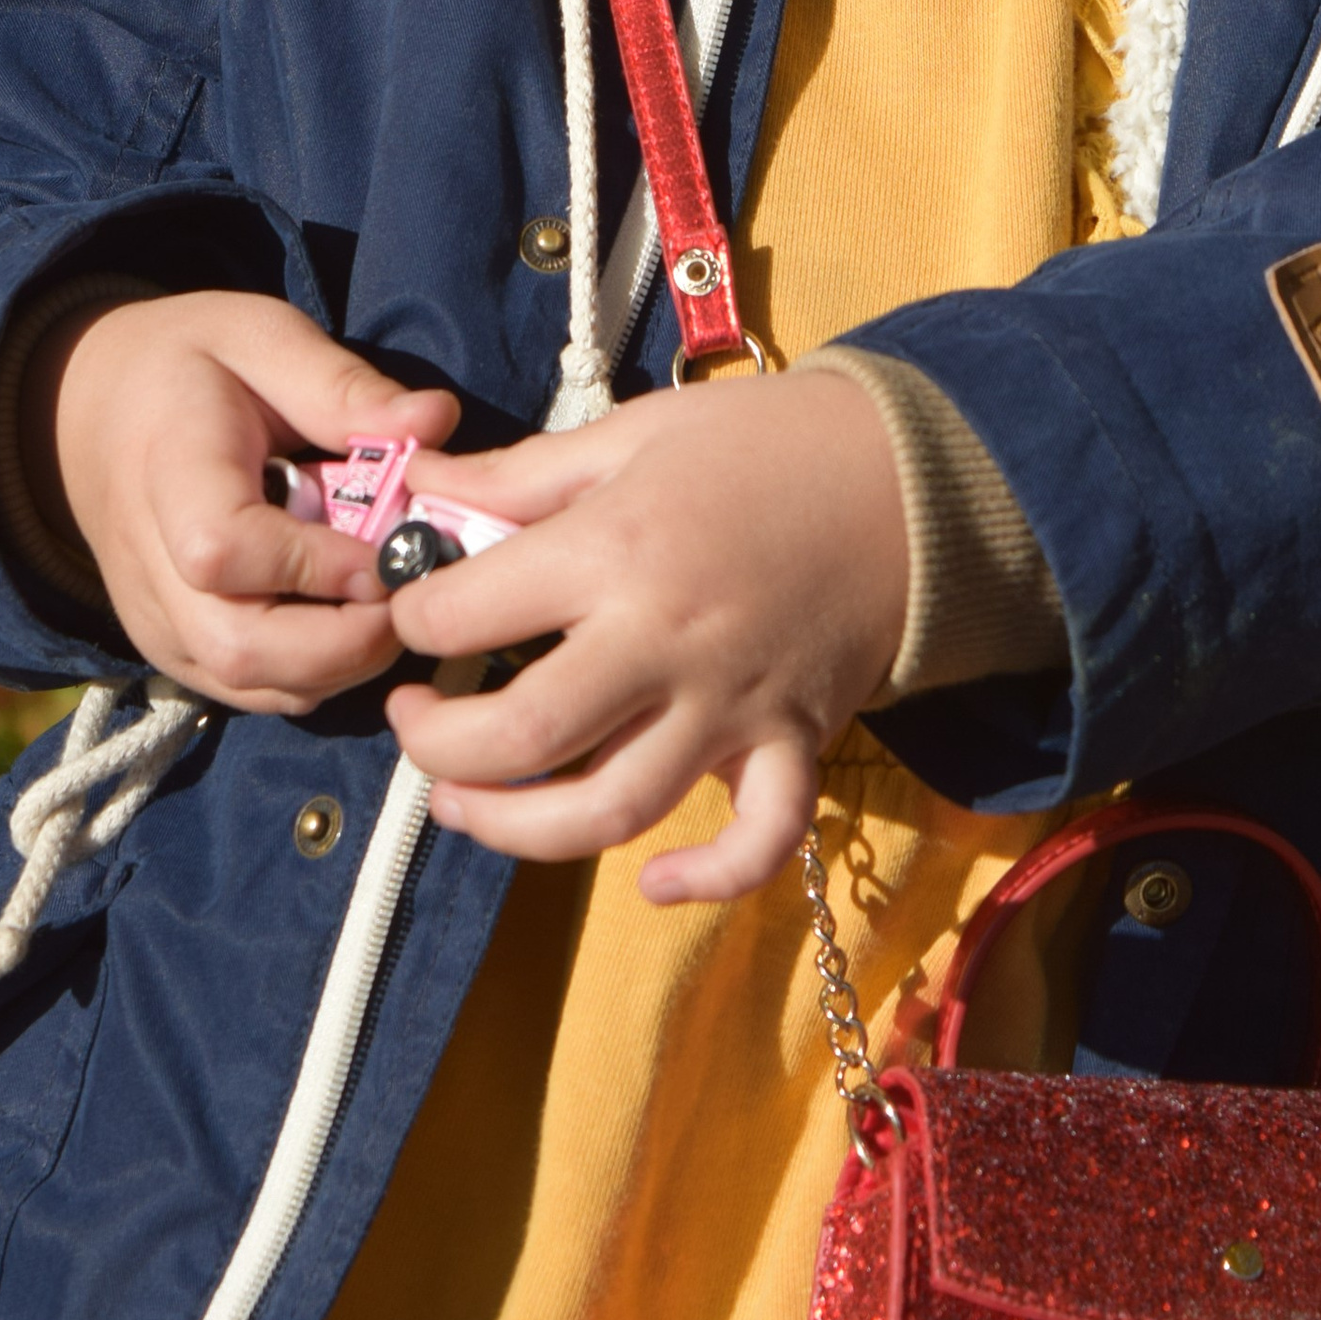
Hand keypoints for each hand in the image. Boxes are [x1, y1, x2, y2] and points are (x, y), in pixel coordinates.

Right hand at [27, 289, 456, 714]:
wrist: (92, 411)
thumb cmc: (190, 368)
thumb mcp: (263, 337)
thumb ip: (344, 386)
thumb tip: (438, 420)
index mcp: (169, 475)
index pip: (223, 553)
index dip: (316, 566)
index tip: (389, 547)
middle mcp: (151, 569)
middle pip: (241, 649)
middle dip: (349, 639)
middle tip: (413, 590)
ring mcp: (158, 622)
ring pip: (254, 686)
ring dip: (343, 662)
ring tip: (389, 599)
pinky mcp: (175, 652)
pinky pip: (253, 692)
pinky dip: (317, 673)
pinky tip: (351, 616)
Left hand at [382, 366, 909, 904]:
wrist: (909, 472)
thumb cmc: (765, 442)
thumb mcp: (633, 434)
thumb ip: (521, 473)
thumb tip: (424, 482)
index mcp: (619, 549)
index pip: (471, 613)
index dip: (415, 619)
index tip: (412, 616)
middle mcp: (667, 641)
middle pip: (522, 739)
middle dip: (436, 746)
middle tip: (411, 724)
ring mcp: (733, 705)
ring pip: (610, 812)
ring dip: (515, 830)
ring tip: (465, 803)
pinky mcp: (793, 743)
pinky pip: (756, 841)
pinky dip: (705, 880)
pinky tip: (650, 885)